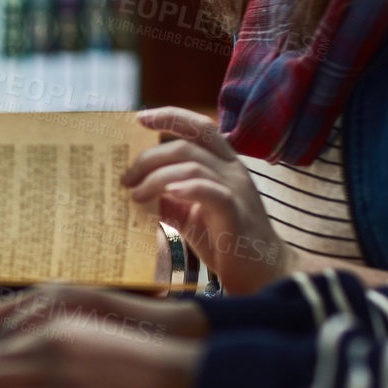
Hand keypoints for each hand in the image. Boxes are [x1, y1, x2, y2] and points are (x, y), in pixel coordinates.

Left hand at [123, 107, 292, 294]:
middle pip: (187, 145)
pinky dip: (187, 188)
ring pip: (193, 166)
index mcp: (223, 165)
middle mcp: (232, 170)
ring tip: (136, 194)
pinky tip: (167, 194)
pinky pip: (212, 192)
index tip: (140, 118)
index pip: (200, 127)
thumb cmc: (224, 239)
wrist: (261, 271)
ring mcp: (236, 190)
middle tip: (126, 178)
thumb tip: (134, 189)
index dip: (171, 116)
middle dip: (149, 156)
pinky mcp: (235, 213)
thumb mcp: (189, 213)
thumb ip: (168, 197)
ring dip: (156, 177)